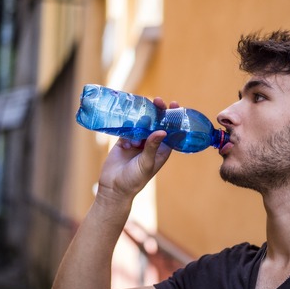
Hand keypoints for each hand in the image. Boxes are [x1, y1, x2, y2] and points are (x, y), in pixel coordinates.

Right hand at [95, 97, 179, 211]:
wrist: (113, 188)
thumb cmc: (134, 180)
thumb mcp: (146, 164)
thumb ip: (152, 147)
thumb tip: (163, 131)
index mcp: (162, 150)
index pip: (171, 131)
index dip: (174, 118)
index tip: (175, 105)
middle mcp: (151, 144)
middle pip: (157, 124)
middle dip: (158, 112)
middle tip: (158, 100)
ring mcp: (138, 142)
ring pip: (142, 124)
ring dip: (142, 119)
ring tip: (141, 117)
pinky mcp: (124, 141)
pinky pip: (128, 128)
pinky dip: (128, 127)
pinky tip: (127, 133)